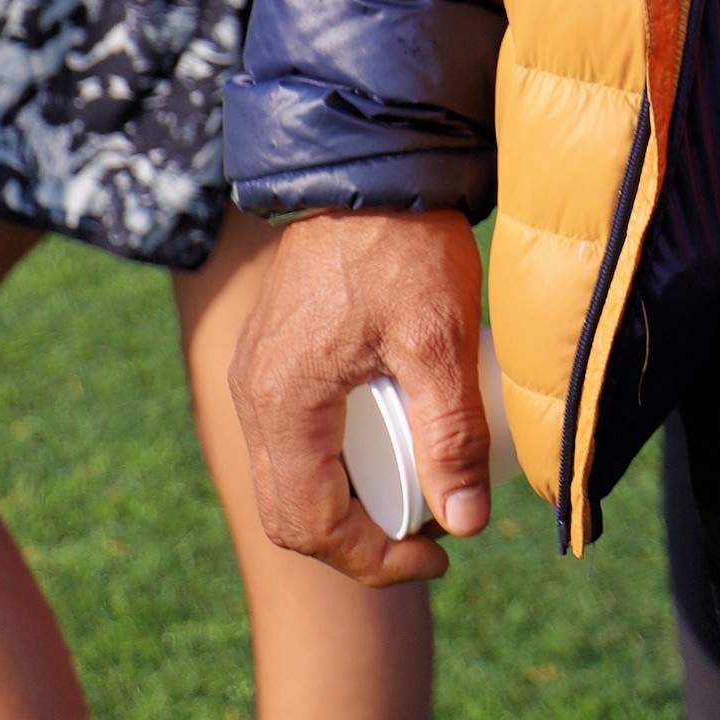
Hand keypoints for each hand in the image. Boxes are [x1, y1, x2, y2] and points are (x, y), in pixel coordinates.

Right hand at [229, 207, 489, 584]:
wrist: (372, 161)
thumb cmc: (403, 244)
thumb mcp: (439, 340)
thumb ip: (450, 434)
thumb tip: (466, 523)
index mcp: (281, 405)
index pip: (311, 524)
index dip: (375, 558)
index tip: (439, 552)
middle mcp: (253, 397)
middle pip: (293, 511)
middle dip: (361, 539)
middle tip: (431, 535)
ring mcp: (259, 373)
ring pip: (292, 475)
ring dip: (351, 500)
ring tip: (418, 492)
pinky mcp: (276, 353)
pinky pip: (296, 435)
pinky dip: (339, 460)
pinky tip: (390, 444)